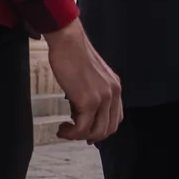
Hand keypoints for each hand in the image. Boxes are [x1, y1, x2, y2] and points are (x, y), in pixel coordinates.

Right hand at [46, 20, 121, 142]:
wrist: (68, 42)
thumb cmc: (73, 56)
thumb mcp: (91, 77)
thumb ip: (92, 93)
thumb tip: (80, 115)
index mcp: (115, 87)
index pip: (116, 118)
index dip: (101, 129)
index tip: (86, 131)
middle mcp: (114, 93)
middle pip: (109, 129)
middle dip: (90, 136)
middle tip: (73, 133)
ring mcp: (103, 98)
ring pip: (97, 132)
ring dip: (78, 136)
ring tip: (64, 130)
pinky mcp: (89, 101)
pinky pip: (82, 129)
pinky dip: (71, 134)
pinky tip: (62, 128)